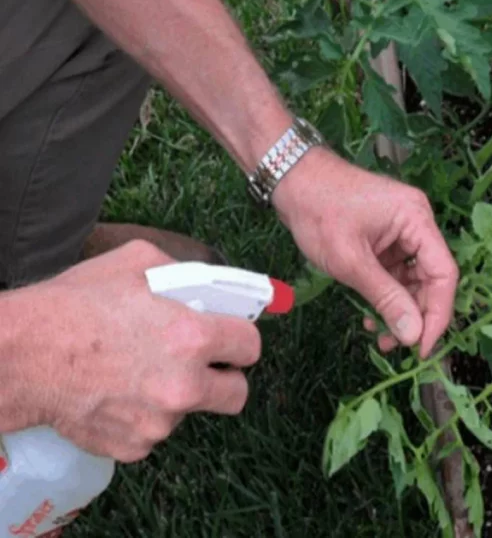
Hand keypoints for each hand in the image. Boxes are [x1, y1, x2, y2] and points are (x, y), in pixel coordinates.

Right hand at [15, 240, 260, 462]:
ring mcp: (159, 422)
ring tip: (140, 372)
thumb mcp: (136, 262)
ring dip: (177, 396)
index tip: (232, 338)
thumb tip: (206, 286)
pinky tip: (117, 393)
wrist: (20, 354)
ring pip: (190, 412)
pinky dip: (143, 416)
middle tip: (204, 365)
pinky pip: (153, 432)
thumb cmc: (75, 304)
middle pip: (237, 394)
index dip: (242, 339)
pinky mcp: (134, 446)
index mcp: (192, 337)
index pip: (251, 347)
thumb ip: (183, 275)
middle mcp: (183, 385)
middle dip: (226, 378)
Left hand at [272, 148, 458, 358]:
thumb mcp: (350, 260)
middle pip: (431, 280)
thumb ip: (385, 297)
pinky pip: (395, 275)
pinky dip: (386, 297)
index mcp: (417, 220)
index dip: (438, 314)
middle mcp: (417, 225)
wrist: (291, 180)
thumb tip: (414, 335)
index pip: (444, 273)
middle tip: (394, 346)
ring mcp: (401, 233)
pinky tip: (370, 316)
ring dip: (399, 311)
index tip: (422, 347)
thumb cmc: (318, 212)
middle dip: (415, 316)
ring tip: (379, 337)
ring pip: (413, 281)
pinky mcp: (385, 241)